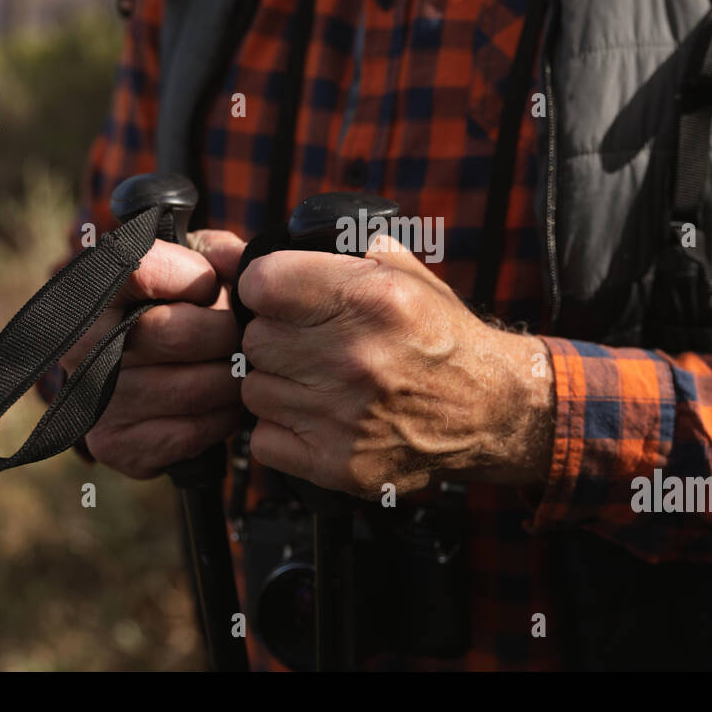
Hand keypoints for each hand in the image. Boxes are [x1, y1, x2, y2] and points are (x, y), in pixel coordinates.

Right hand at [61, 229, 246, 478]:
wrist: (144, 375)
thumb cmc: (176, 308)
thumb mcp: (192, 264)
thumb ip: (217, 254)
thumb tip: (242, 264)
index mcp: (90, 290)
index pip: (143, 270)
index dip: (193, 277)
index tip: (209, 286)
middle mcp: (80, 347)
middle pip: (179, 334)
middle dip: (226, 332)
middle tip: (238, 333)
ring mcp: (93, 402)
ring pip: (196, 387)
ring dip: (232, 378)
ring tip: (234, 366)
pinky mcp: (116, 445)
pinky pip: (194, 431)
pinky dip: (223, 416)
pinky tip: (221, 400)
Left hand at [237, 234, 554, 498]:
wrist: (490, 409)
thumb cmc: (436, 332)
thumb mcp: (395, 268)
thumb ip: (314, 248)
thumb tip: (221, 248)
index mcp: (369, 298)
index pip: (260, 284)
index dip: (266, 287)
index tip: (283, 296)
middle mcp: (354, 357)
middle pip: (254, 338)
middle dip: (277, 336)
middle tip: (311, 341)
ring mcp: (343, 416)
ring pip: (253, 389)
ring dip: (278, 383)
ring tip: (319, 379)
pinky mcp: (338, 464)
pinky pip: (262, 439)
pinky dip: (281, 429)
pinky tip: (316, 415)